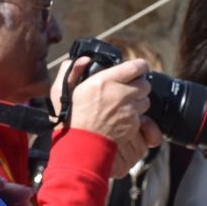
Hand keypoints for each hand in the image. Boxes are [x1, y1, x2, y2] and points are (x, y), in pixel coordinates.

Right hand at [52, 56, 151, 172]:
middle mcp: (119, 93)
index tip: (139, 68)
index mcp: (103, 81)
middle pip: (144, 84)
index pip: (135, 66)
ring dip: (138, 102)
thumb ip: (71, 70)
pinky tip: (122, 119)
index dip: (140, 66)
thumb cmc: (69, 119)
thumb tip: (85, 59)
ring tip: (125, 106)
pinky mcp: (133, 124)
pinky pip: (142, 116)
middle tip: (130, 89)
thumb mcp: (61, 91)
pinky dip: (135, 117)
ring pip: (145, 101)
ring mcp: (128, 110)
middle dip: (139, 85)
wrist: (80, 146)